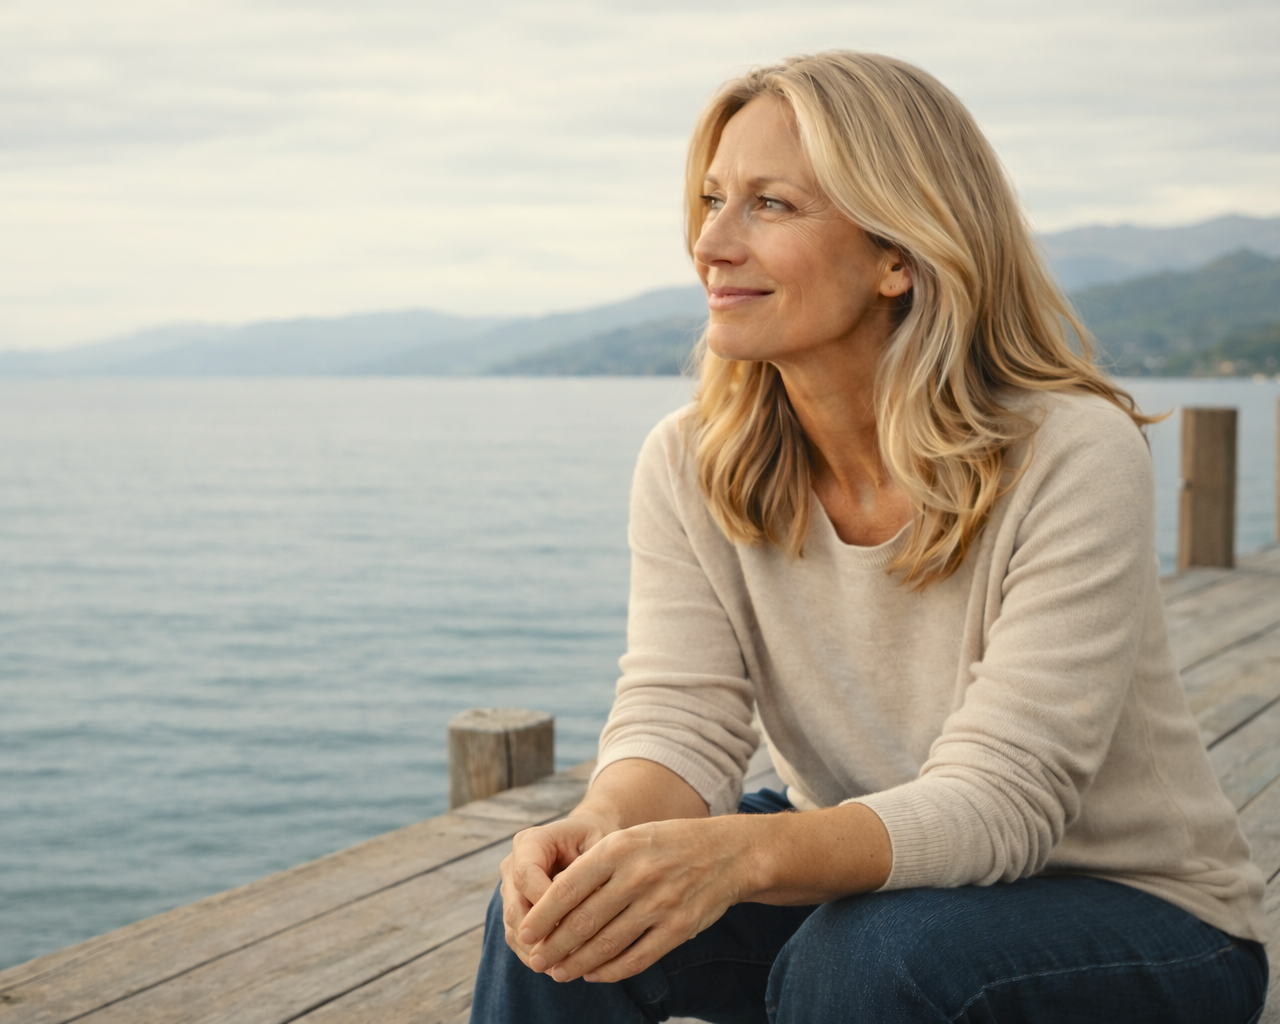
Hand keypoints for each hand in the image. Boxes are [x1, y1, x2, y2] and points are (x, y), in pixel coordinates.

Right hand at [498, 813, 617, 969]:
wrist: (588, 837)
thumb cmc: (598, 838)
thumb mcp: (599, 844)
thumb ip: (590, 872)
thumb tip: (587, 907)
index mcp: (531, 842)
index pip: (526, 876)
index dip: (545, 905)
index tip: (573, 927)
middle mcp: (513, 865)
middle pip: (514, 907)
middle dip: (539, 937)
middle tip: (566, 959)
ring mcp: (511, 889)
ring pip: (513, 928)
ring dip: (536, 952)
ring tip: (564, 969)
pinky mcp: (517, 909)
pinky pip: (519, 938)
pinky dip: (537, 954)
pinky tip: (560, 968)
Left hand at [517, 815, 754, 983]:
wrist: (728, 852)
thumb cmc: (668, 844)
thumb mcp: (629, 839)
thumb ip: (595, 866)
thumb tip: (551, 902)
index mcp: (618, 848)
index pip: (568, 888)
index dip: (542, 915)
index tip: (525, 932)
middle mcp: (637, 875)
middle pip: (583, 921)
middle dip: (554, 946)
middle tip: (536, 960)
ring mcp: (660, 903)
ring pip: (607, 944)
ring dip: (577, 963)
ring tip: (560, 972)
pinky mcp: (679, 928)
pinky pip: (637, 958)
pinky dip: (611, 971)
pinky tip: (594, 974)